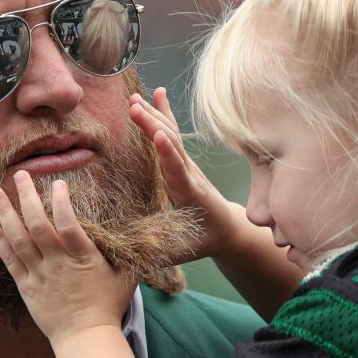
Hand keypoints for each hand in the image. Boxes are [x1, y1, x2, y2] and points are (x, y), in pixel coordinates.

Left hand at [0, 171, 136, 345]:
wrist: (86, 338)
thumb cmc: (109, 306)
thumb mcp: (126, 276)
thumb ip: (132, 252)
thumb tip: (153, 233)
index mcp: (83, 258)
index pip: (69, 225)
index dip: (61, 203)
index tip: (58, 184)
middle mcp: (58, 264)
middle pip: (38, 226)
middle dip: (27, 198)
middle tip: (21, 174)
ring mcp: (40, 275)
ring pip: (19, 239)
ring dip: (5, 213)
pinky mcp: (26, 286)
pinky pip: (9, 260)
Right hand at [130, 87, 249, 263]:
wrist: (228, 228)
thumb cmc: (203, 240)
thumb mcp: (183, 252)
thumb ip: (159, 255)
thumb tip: (130, 264)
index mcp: (189, 196)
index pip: (178, 173)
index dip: (168, 155)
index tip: (158, 136)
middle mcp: (189, 175)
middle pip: (171, 146)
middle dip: (153, 126)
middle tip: (134, 107)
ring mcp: (187, 165)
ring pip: (170, 136)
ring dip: (153, 116)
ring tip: (135, 100)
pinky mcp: (184, 160)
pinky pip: (173, 133)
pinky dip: (164, 112)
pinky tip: (157, 93)